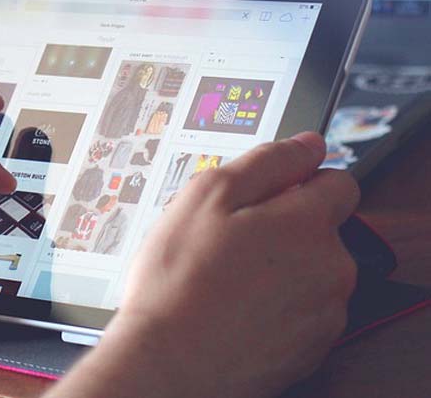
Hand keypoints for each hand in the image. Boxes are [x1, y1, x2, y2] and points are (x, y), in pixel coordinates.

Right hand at [52, 133, 358, 397]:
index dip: (297, 180)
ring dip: (279, 267)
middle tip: (227, 239)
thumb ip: (266, 162)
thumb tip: (307, 145)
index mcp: (309, 223)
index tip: (262, 194)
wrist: (170, 363)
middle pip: (321, 228)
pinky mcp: (313, 347)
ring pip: (311, 270)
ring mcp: (326, 311)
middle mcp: (332, 267)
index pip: (337, 180)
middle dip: (282, 226)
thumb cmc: (179, 281)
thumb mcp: (206, 196)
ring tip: (225, 276)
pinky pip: (302, 310)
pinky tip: (235, 307)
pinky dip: (276, 305)